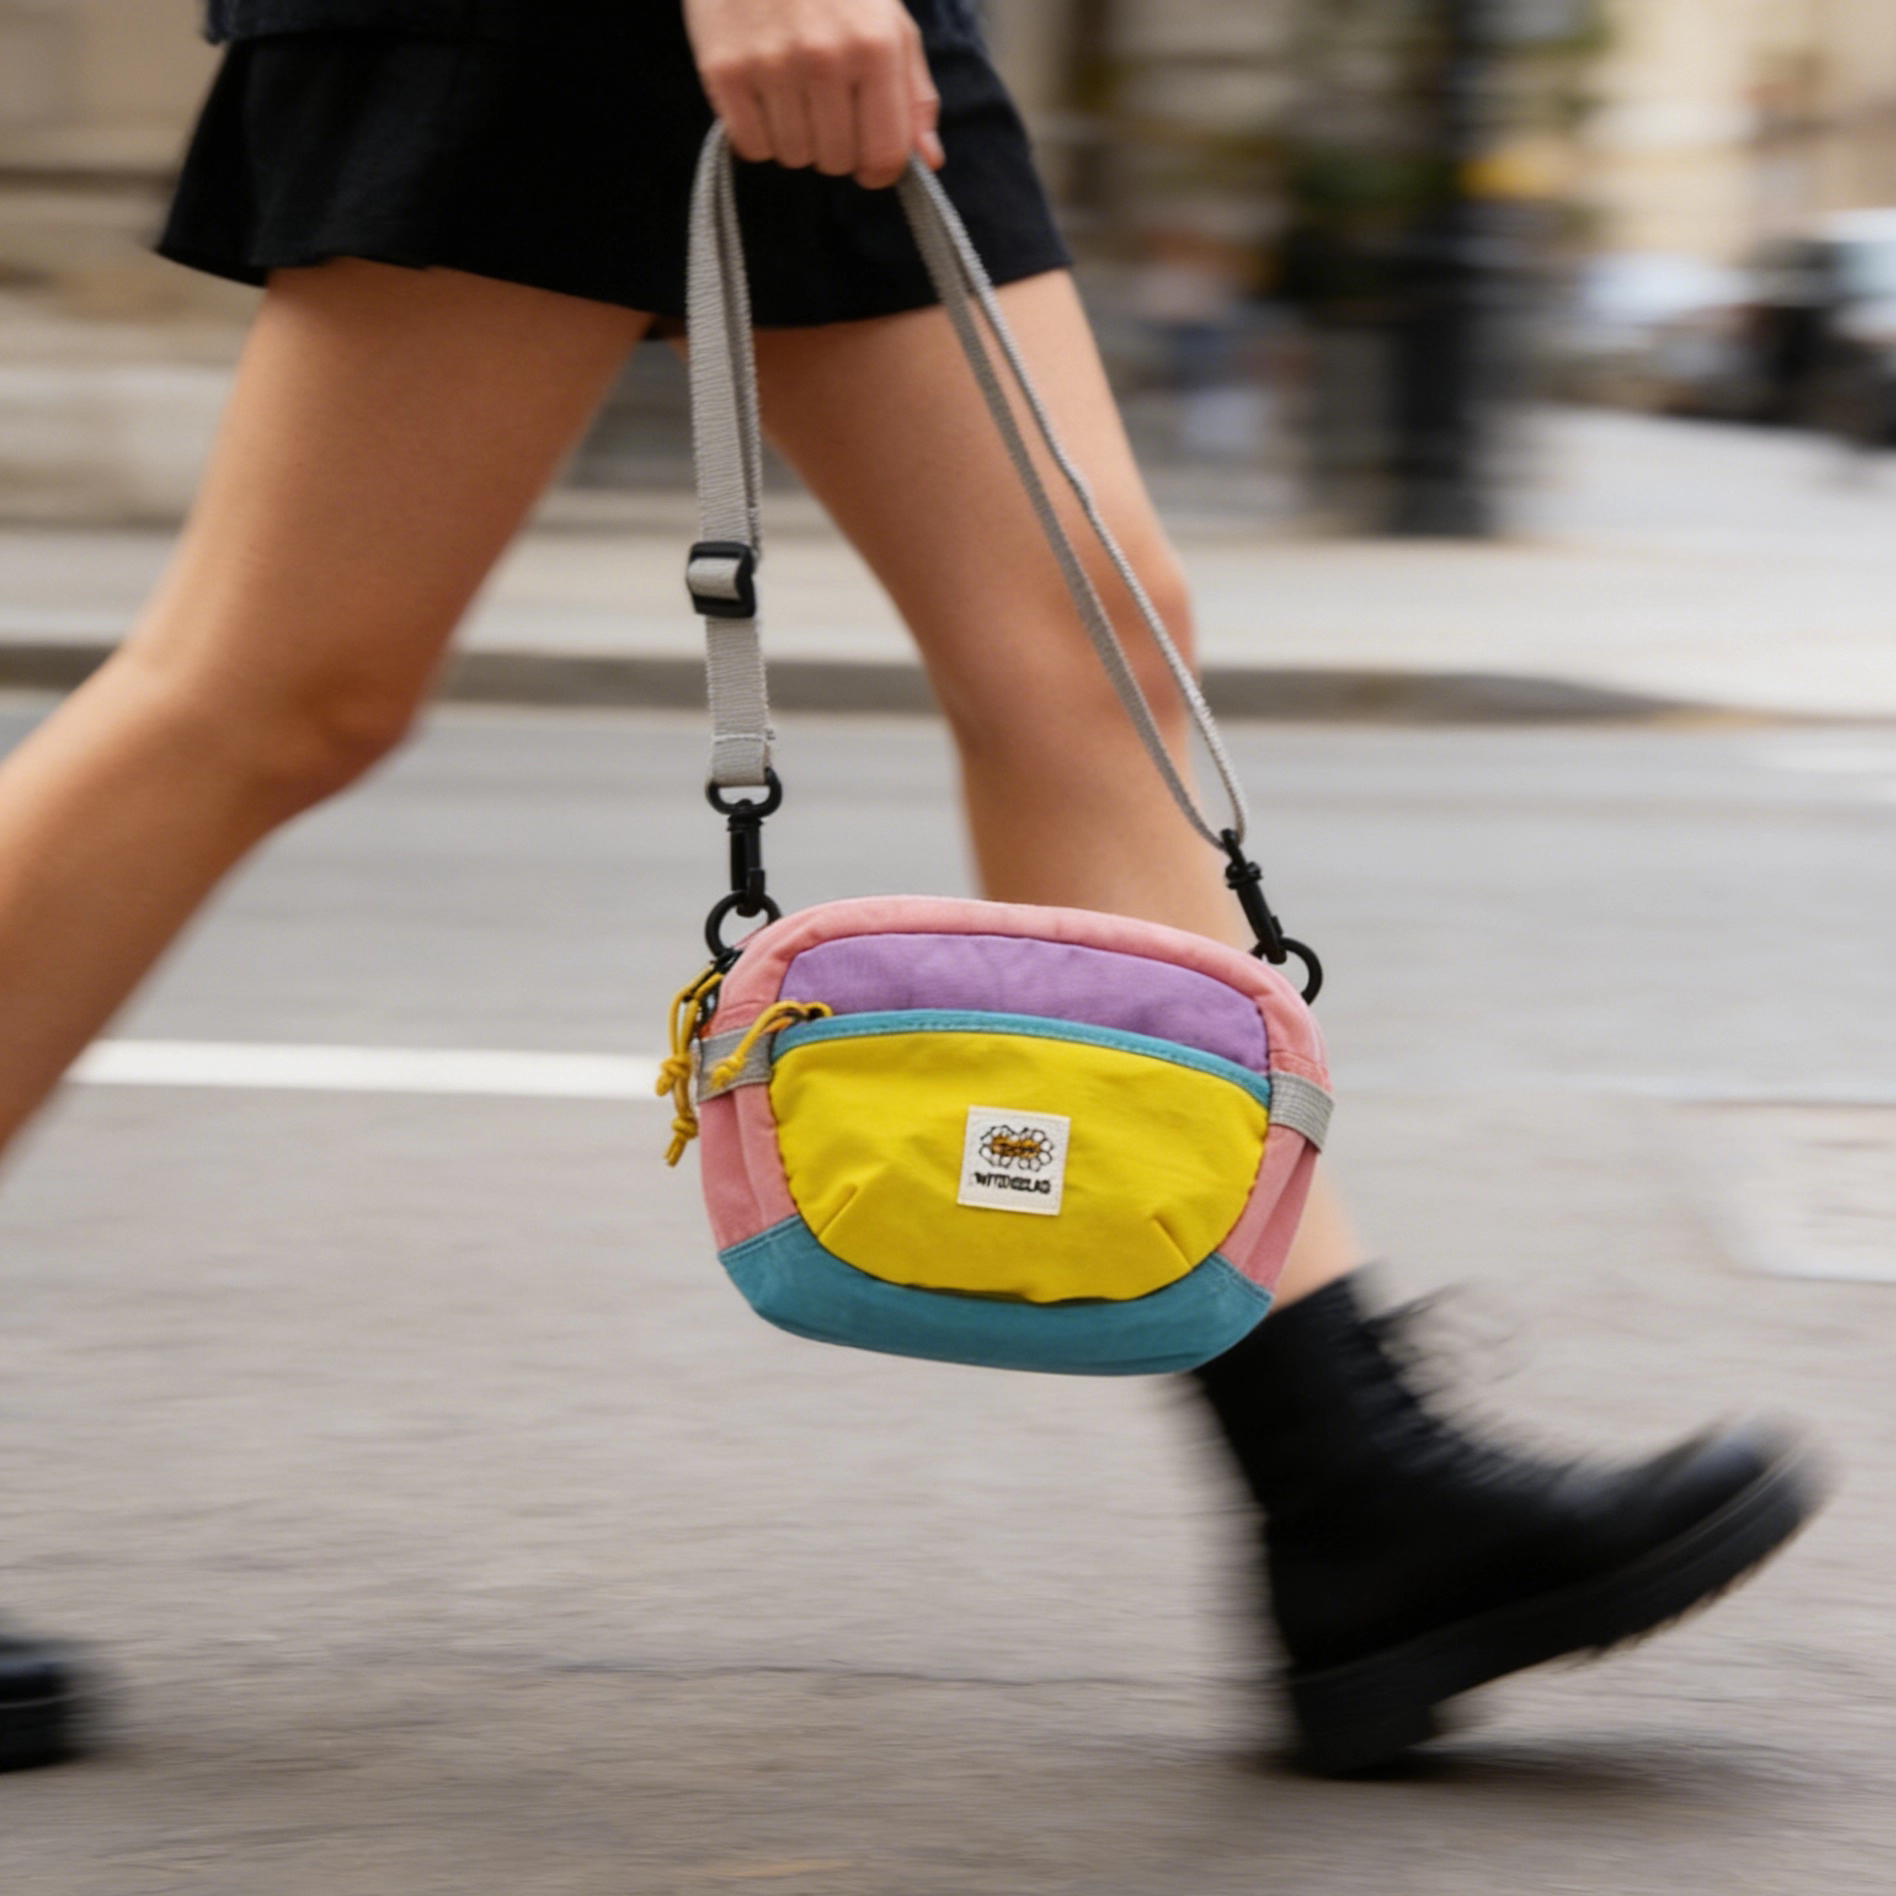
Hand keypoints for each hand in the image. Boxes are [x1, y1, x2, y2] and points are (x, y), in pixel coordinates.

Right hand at [684, 0, 943, 189]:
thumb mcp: (889, 22)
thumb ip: (913, 93)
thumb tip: (928, 160)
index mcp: (876, 46)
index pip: (885, 155)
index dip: (878, 168)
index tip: (868, 155)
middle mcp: (825, 58)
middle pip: (836, 162)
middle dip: (834, 145)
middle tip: (823, 102)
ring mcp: (771, 64)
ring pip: (793, 157)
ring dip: (794, 137)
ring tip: (790, 89)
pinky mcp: (725, 70)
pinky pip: (751, 146)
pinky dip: (757, 133)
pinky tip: (763, 94)